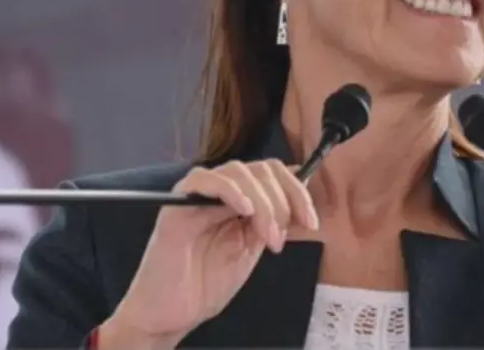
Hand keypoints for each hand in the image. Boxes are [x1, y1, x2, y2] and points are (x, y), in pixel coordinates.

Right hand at [100, 160, 319, 349]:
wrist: (172, 314)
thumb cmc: (206, 284)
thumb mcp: (252, 249)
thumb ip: (271, 222)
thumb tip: (301, 202)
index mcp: (239, 199)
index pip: (274, 174)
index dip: (297, 192)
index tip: (311, 221)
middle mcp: (219, 191)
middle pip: (262, 169)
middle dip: (283, 200)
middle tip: (280, 238)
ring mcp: (197, 195)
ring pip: (239, 171)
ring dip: (262, 202)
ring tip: (266, 236)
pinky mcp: (176, 205)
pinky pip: (203, 180)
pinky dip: (230, 190)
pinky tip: (244, 210)